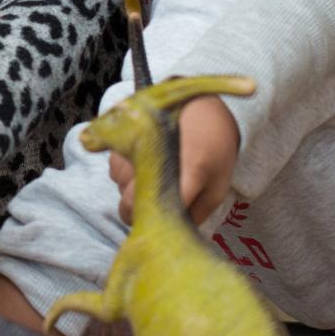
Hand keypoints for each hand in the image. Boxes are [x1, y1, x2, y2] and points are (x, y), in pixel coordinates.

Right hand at [111, 95, 238, 225]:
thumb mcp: (218, 184)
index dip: (152, 224)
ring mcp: (134, 147)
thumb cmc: (213, 147)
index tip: (159, 223)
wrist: (198, 101)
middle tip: (157, 201)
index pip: (154, 213)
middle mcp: (154, 159)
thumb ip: (198, 213)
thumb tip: (176, 234)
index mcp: (187, 172)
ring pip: (120, 189)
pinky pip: (116, 172)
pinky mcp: (122, 138)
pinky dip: (128, 173)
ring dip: (133, 190)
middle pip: (127, 206)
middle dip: (138, 211)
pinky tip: (147, 161)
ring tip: (157, 174)